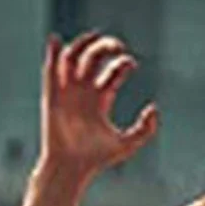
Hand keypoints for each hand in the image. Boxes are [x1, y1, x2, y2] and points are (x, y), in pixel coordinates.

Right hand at [39, 29, 158, 181]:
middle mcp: (84, 92)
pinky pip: (51, 71)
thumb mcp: (126, 145)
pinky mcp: (52, 97)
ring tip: (92, 36)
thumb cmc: (96, 160)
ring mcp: (67, 93)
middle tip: (117, 46)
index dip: (123, 63)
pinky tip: (55, 41)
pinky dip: (51, 54)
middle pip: (93, 58)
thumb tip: (153, 108)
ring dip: (81, 44)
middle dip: (104, 47)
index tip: (132, 64)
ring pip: (72, 58)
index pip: (112, 72)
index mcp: (100, 100)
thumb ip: (145, 130)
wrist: (70, 169)